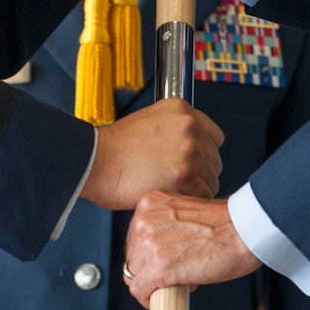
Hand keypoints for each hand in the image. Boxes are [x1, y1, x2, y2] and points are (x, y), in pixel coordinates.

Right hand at [80, 98, 224, 209]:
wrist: (95, 162)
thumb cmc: (115, 149)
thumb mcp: (150, 121)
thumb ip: (176, 130)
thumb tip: (195, 148)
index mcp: (181, 109)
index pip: (214, 136)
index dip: (203, 154)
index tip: (192, 164)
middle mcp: (189, 126)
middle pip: (214, 159)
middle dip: (199, 172)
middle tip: (175, 179)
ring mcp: (189, 150)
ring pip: (211, 178)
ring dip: (195, 188)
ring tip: (169, 187)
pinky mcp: (185, 175)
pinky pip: (203, 194)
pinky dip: (189, 200)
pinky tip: (170, 195)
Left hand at [123, 193, 260, 305]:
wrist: (244, 230)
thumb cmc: (225, 223)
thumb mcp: (183, 211)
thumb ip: (164, 223)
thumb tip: (153, 249)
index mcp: (150, 203)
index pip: (133, 238)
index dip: (147, 254)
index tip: (160, 260)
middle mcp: (145, 220)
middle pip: (132, 257)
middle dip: (150, 269)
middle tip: (174, 271)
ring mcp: (150, 244)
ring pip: (134, 276)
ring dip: (154, 283)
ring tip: (179, 279)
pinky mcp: (159, 266)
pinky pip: (139, 291)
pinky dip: (150, 299)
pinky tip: (170, 293)